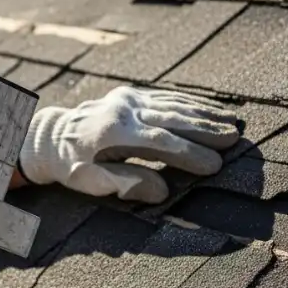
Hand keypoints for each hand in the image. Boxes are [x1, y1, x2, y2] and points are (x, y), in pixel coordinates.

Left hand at [17, 86, 239, 203]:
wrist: (51, 136)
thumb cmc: (73, 166)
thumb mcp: (92, 182)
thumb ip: (127, 184)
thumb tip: (163, 190)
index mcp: (113, 134)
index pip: (159, 143)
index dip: (188, 154)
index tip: (214, 165)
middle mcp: (123, 111)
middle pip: (172, 119)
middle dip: (205, 130)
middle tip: (235, 140)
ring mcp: (127, 100)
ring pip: (173, 105)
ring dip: (205, 114)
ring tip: (233, 124)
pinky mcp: (130, 96)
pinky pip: (166, 98)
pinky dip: (192, 104)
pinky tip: (212, 110)